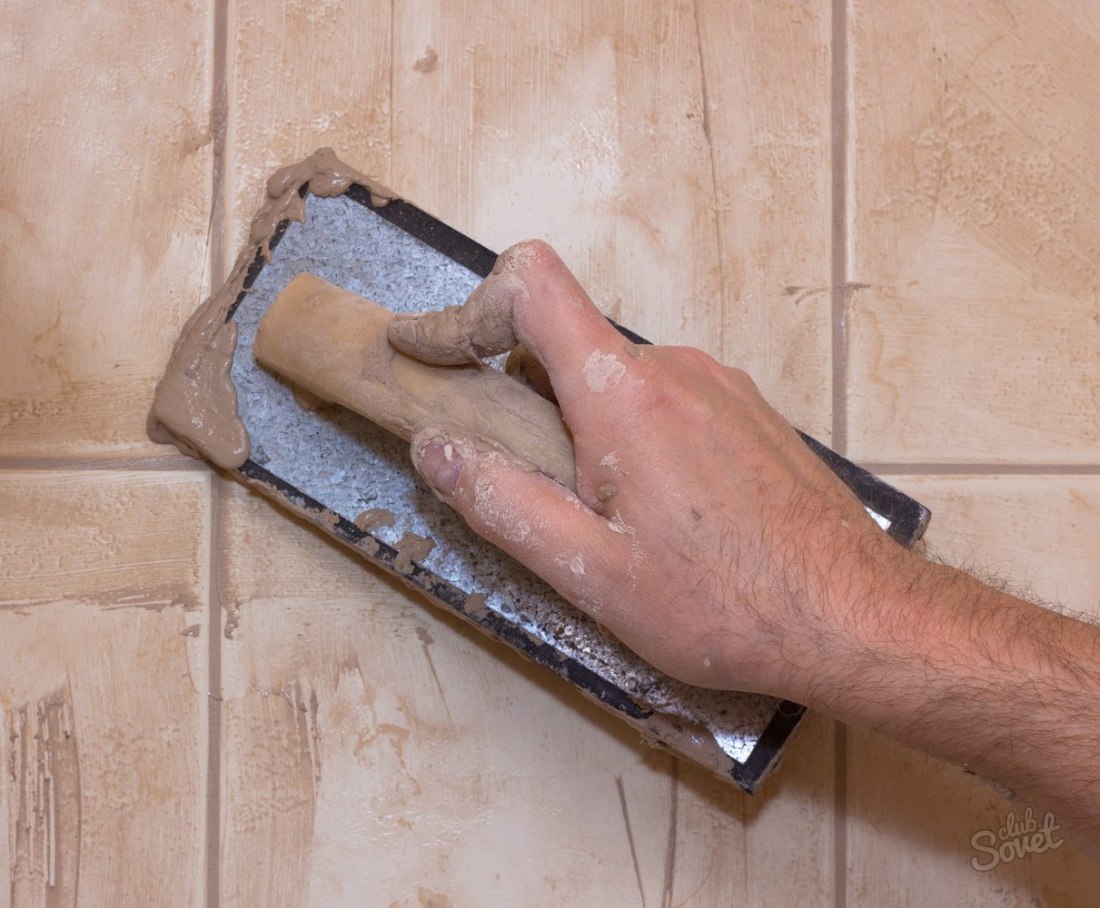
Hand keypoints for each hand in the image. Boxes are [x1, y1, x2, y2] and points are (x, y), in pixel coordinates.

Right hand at [388, 240, 911, 697]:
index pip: (532, 285)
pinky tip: (662, 512)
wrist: (853, 615)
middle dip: (526, 404)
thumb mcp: (592, 574)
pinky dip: (634, 435)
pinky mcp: (746, 411)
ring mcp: (719, 385)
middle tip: (533, 488)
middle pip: (567, 346)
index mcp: (625, 396)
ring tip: (609, 518)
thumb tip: (437, 447)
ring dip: (586, 429)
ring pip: (618, 380)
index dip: (466, 310)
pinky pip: (666, 400)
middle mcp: (675, 368)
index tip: (431, 356)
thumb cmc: (725, 603)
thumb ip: (503, 503)